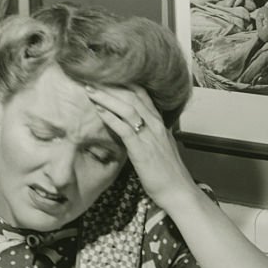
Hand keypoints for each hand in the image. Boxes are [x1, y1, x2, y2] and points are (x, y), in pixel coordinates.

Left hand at [85, 85, 197, 211]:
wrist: (178, 190)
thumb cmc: (168, 173)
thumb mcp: (161, 147)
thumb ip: (151, 135)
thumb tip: (139, 129)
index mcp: (159, 122)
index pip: (142, 94)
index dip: (124, 83)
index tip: (106, 77)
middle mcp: (155, 124)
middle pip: (132, 95)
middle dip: (111, 85)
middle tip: (92, 78)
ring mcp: (149, 135)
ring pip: (127, 108)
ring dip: (107, 97)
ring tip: (90, 90)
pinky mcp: (141, 149)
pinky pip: (124, 128)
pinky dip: (110, 117)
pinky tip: (98, 110)